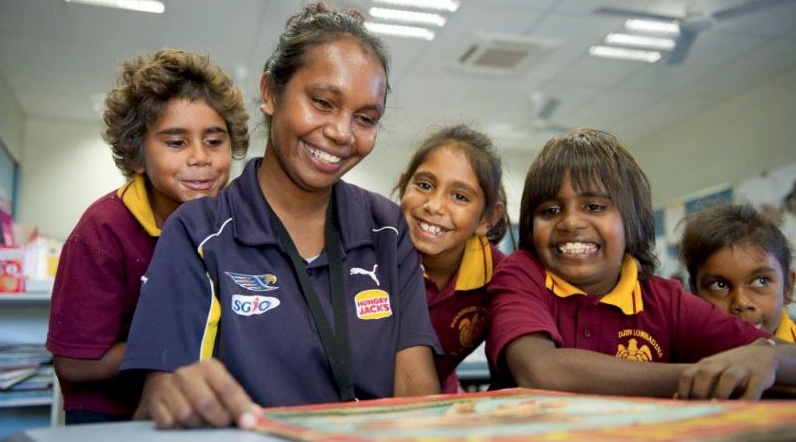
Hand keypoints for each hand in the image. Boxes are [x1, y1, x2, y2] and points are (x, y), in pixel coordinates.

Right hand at [141, 358, 260, 428]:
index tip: (249, 424)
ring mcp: (167, 388)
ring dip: (198, 426)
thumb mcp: (221, 387)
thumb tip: (256, 416)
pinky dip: (179, 429)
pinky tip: (184, 426)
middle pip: (206, 403)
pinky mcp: (153, 403)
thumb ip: (239, 401)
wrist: (164, 382)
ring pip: (186, 416)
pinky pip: (168, 423)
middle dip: (218, 419)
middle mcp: (186, 374)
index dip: (240, 408)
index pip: (228, 389)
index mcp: (209, 367)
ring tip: (203, 424)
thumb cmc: (201, 388)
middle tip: (224, 425)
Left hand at [677, 340, 776, 399]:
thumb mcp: (710, 371)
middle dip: (699, 392)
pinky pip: (752, 389)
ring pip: (728, 378)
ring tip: (717, 407)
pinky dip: (745, 400)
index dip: (683, 391)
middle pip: (704, 374)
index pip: (688, 375)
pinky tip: (740, 409)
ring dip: (720, 394)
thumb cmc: (729, 368)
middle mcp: (721, 364)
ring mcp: (741, 369)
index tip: (683, 406)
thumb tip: (676, 399)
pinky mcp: (759, 376)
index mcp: (706, 364)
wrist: (762, 354)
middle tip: (699, 408)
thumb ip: (694, 384)